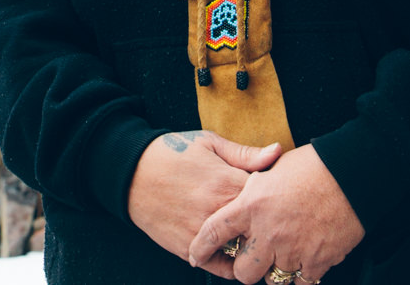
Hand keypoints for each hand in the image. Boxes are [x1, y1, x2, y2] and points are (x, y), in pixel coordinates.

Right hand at [128, 130, 281, 276]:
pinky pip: (223, 267)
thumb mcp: (208, 143)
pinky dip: (232, 262)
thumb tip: (278, 152)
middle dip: (268, 226)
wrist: (131, 172)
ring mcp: (204, 234)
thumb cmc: (173, 152)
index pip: (270, 198)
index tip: (276, 196)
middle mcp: (218, 211)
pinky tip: (234, 250)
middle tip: (271, 222)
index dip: (276, 198)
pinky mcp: (190, 249)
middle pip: (261, 229)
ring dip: (252, 246)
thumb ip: (245, 153)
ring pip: (244, 252)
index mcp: (227, 182)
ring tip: (255, 238)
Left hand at [187, 143, 364, 282]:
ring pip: (273, 279)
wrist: (349, 175)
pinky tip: (302, 258)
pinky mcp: (316, 262)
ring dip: (275, 269)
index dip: (200, 247)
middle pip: (243, 271)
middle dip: (244, 268)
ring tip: (281, 253)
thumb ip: (251, 186)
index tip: (193, 255)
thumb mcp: (271, 168)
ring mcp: (292, 250)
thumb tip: (240, 196)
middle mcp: (267, 232)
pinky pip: (301, 282)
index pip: (214, 231)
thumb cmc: (309, 166)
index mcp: (251, 205)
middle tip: (251, 257)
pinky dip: (300, 274)